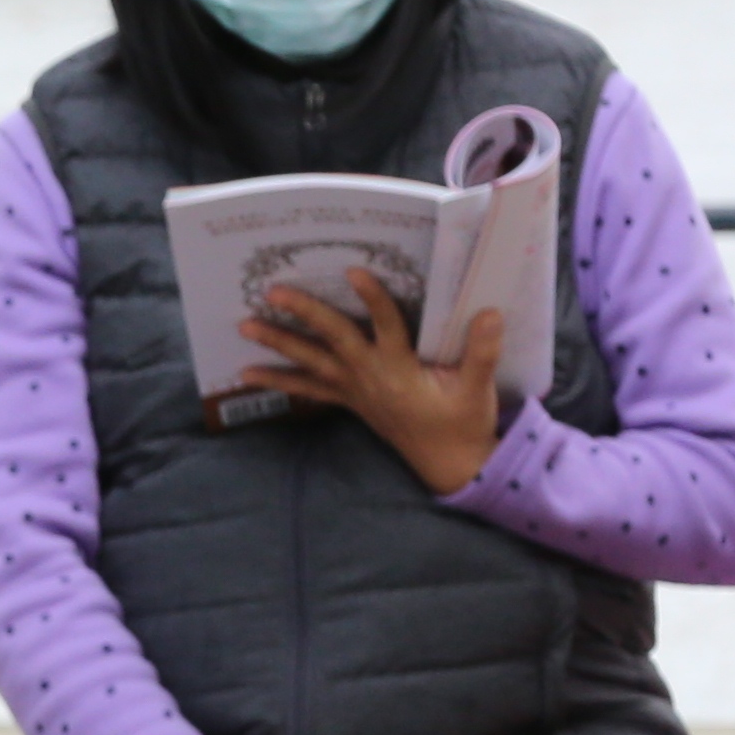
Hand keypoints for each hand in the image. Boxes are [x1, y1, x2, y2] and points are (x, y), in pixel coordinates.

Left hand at [239, 260, 505, 495]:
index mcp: (402, 369)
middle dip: (304, 314)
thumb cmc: (464, 422)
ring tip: (244, 326)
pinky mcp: (350, 401)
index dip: (372, 299)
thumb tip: (490, 311)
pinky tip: (246, 373)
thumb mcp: (478, 388)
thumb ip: (482, 351)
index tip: (355, 271)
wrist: (450, 463)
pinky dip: (279, 380)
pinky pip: (308, 390)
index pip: (386, 326)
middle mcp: (371, 377)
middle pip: (334, 338)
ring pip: (311, 363)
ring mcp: (356, 391)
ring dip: (278, 344)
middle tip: (273, 292)